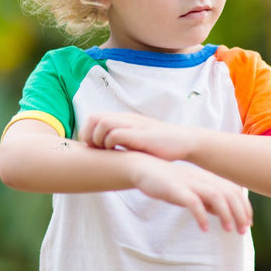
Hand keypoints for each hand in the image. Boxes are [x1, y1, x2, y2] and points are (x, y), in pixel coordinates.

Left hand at [79, 112, 195, 160]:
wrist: (184, 141)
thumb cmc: (160, 145)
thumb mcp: (137, 139)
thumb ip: (122, 140)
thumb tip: (103, 152)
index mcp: (124, 119)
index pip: (94, 117)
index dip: (86, 132)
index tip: (91, 148)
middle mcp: (127, 119)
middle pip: (95, 118)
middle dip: (88, 135)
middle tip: (95, 150)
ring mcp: (135, 125)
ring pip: (104, 124)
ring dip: (98, 139)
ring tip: (106, 152)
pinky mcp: (141, 135)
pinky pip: (117, 134)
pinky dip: (111, 144)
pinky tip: (117, 153)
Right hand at [127, 152, 252, 233]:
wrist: (144, 167)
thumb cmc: (168, 181)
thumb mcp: (192, 190)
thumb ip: (207, 200)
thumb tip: (222, 213)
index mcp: (207, 178)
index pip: (233, 190)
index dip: (244, 206)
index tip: (248, 222)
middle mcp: (202, 178)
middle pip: (228, 192)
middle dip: (239, 212)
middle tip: (243, 230)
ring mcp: (190, 182)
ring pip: (215, 195)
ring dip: (225, 213)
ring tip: (229, 230)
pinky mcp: (176, 188)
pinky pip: (193, 202)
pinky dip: (201, 215)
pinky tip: (204, 228)